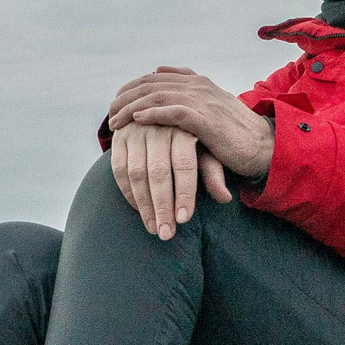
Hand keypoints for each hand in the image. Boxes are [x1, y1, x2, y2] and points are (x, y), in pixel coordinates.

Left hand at [106, 66, 275, 180]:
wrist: (265, 147)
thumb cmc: (235, 135)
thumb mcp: (210, 112)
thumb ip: (188, 98)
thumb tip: (161, 83)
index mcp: (199, 82)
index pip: (156, 76)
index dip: (132, 87)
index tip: (116, 101)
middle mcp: (199, 86)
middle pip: (152, 83)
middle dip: (126, 97)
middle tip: (110, 112)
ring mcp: (204, 100)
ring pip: (158, 95)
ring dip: (132, 107)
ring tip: (115, 120)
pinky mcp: (207, 120)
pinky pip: (174, 111)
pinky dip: (153, 113)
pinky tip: (137, 121)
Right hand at [109, 122, 228, 240]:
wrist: (159, 111)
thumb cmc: (188, 138)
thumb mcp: (204, 150)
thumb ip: (213, 173)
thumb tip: (225, 198)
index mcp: (184, 129)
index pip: (184, 165)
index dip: (184, 193)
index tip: (183, 220)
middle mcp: (159, 127)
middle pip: (158, 173)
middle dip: (162, 206)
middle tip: (167, 234)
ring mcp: (136, 132)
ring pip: (136, 174)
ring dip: (144, 205)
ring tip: (154, 229)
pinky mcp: (119, 138)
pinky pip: (119, 170)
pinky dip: (128, 193)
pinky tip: (139, 210)